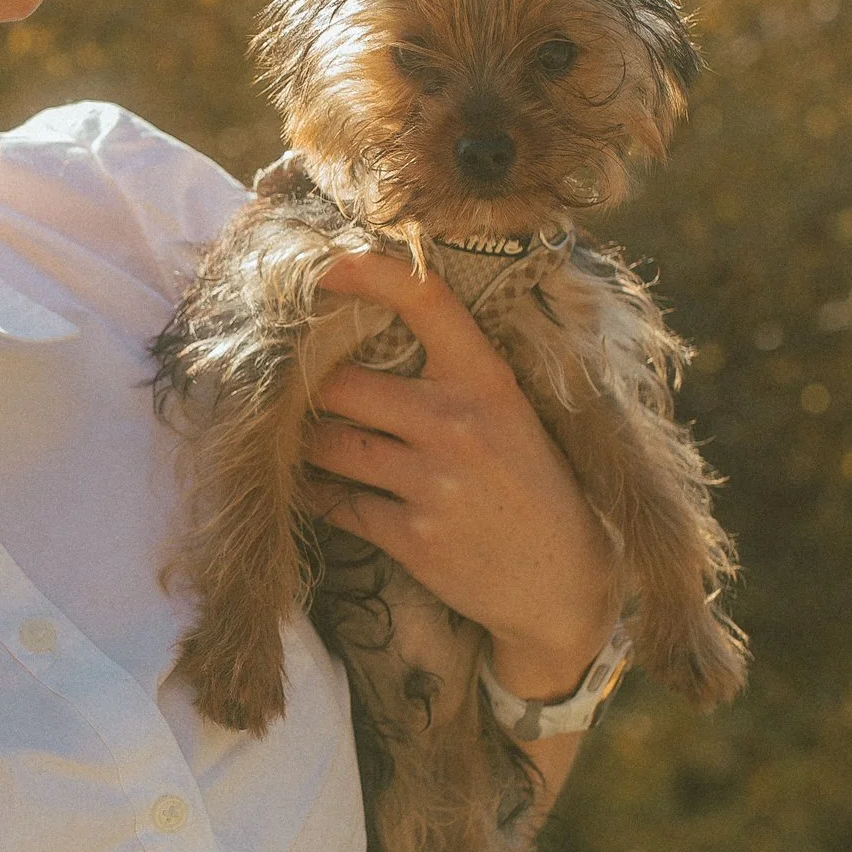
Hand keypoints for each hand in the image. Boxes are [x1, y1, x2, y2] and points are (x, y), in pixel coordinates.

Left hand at [306, 248, 619, 699]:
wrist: (564, 586)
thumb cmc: (532, 487)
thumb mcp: (512, 414)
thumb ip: (454, 377)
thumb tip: (363, 337)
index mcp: (488, 380)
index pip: (425, 300)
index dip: (367, 272)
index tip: (322, 266)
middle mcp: (458, 423)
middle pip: (341, 383)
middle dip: (307, 386)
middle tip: (287, 385)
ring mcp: (434, 482)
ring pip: (328, 445)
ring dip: (305, 443)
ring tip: (296, 436)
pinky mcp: (412, 536)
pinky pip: (336, 503)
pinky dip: (317, 495)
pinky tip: (313, 487)